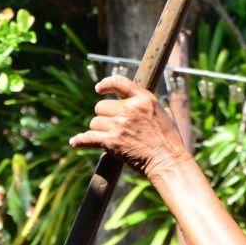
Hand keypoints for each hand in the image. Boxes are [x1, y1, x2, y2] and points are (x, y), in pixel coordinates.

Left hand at [69, 75, 187, 178]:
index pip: (119, 83)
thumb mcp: (166, 115)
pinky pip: (88, 138)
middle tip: (113, 128)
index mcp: (143, 99)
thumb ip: (152, 107)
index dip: (106, 84)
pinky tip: (75, 142)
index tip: (98, 89)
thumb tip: (149, 104)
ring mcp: (119, 125)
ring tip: (112, 140)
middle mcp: (129, 109)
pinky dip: (81, 141)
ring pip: (95, 123)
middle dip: (104, 117)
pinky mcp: (112, 141)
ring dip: (99, 131)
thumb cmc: (170, 142)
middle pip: (101, 106)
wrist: (168, 161)